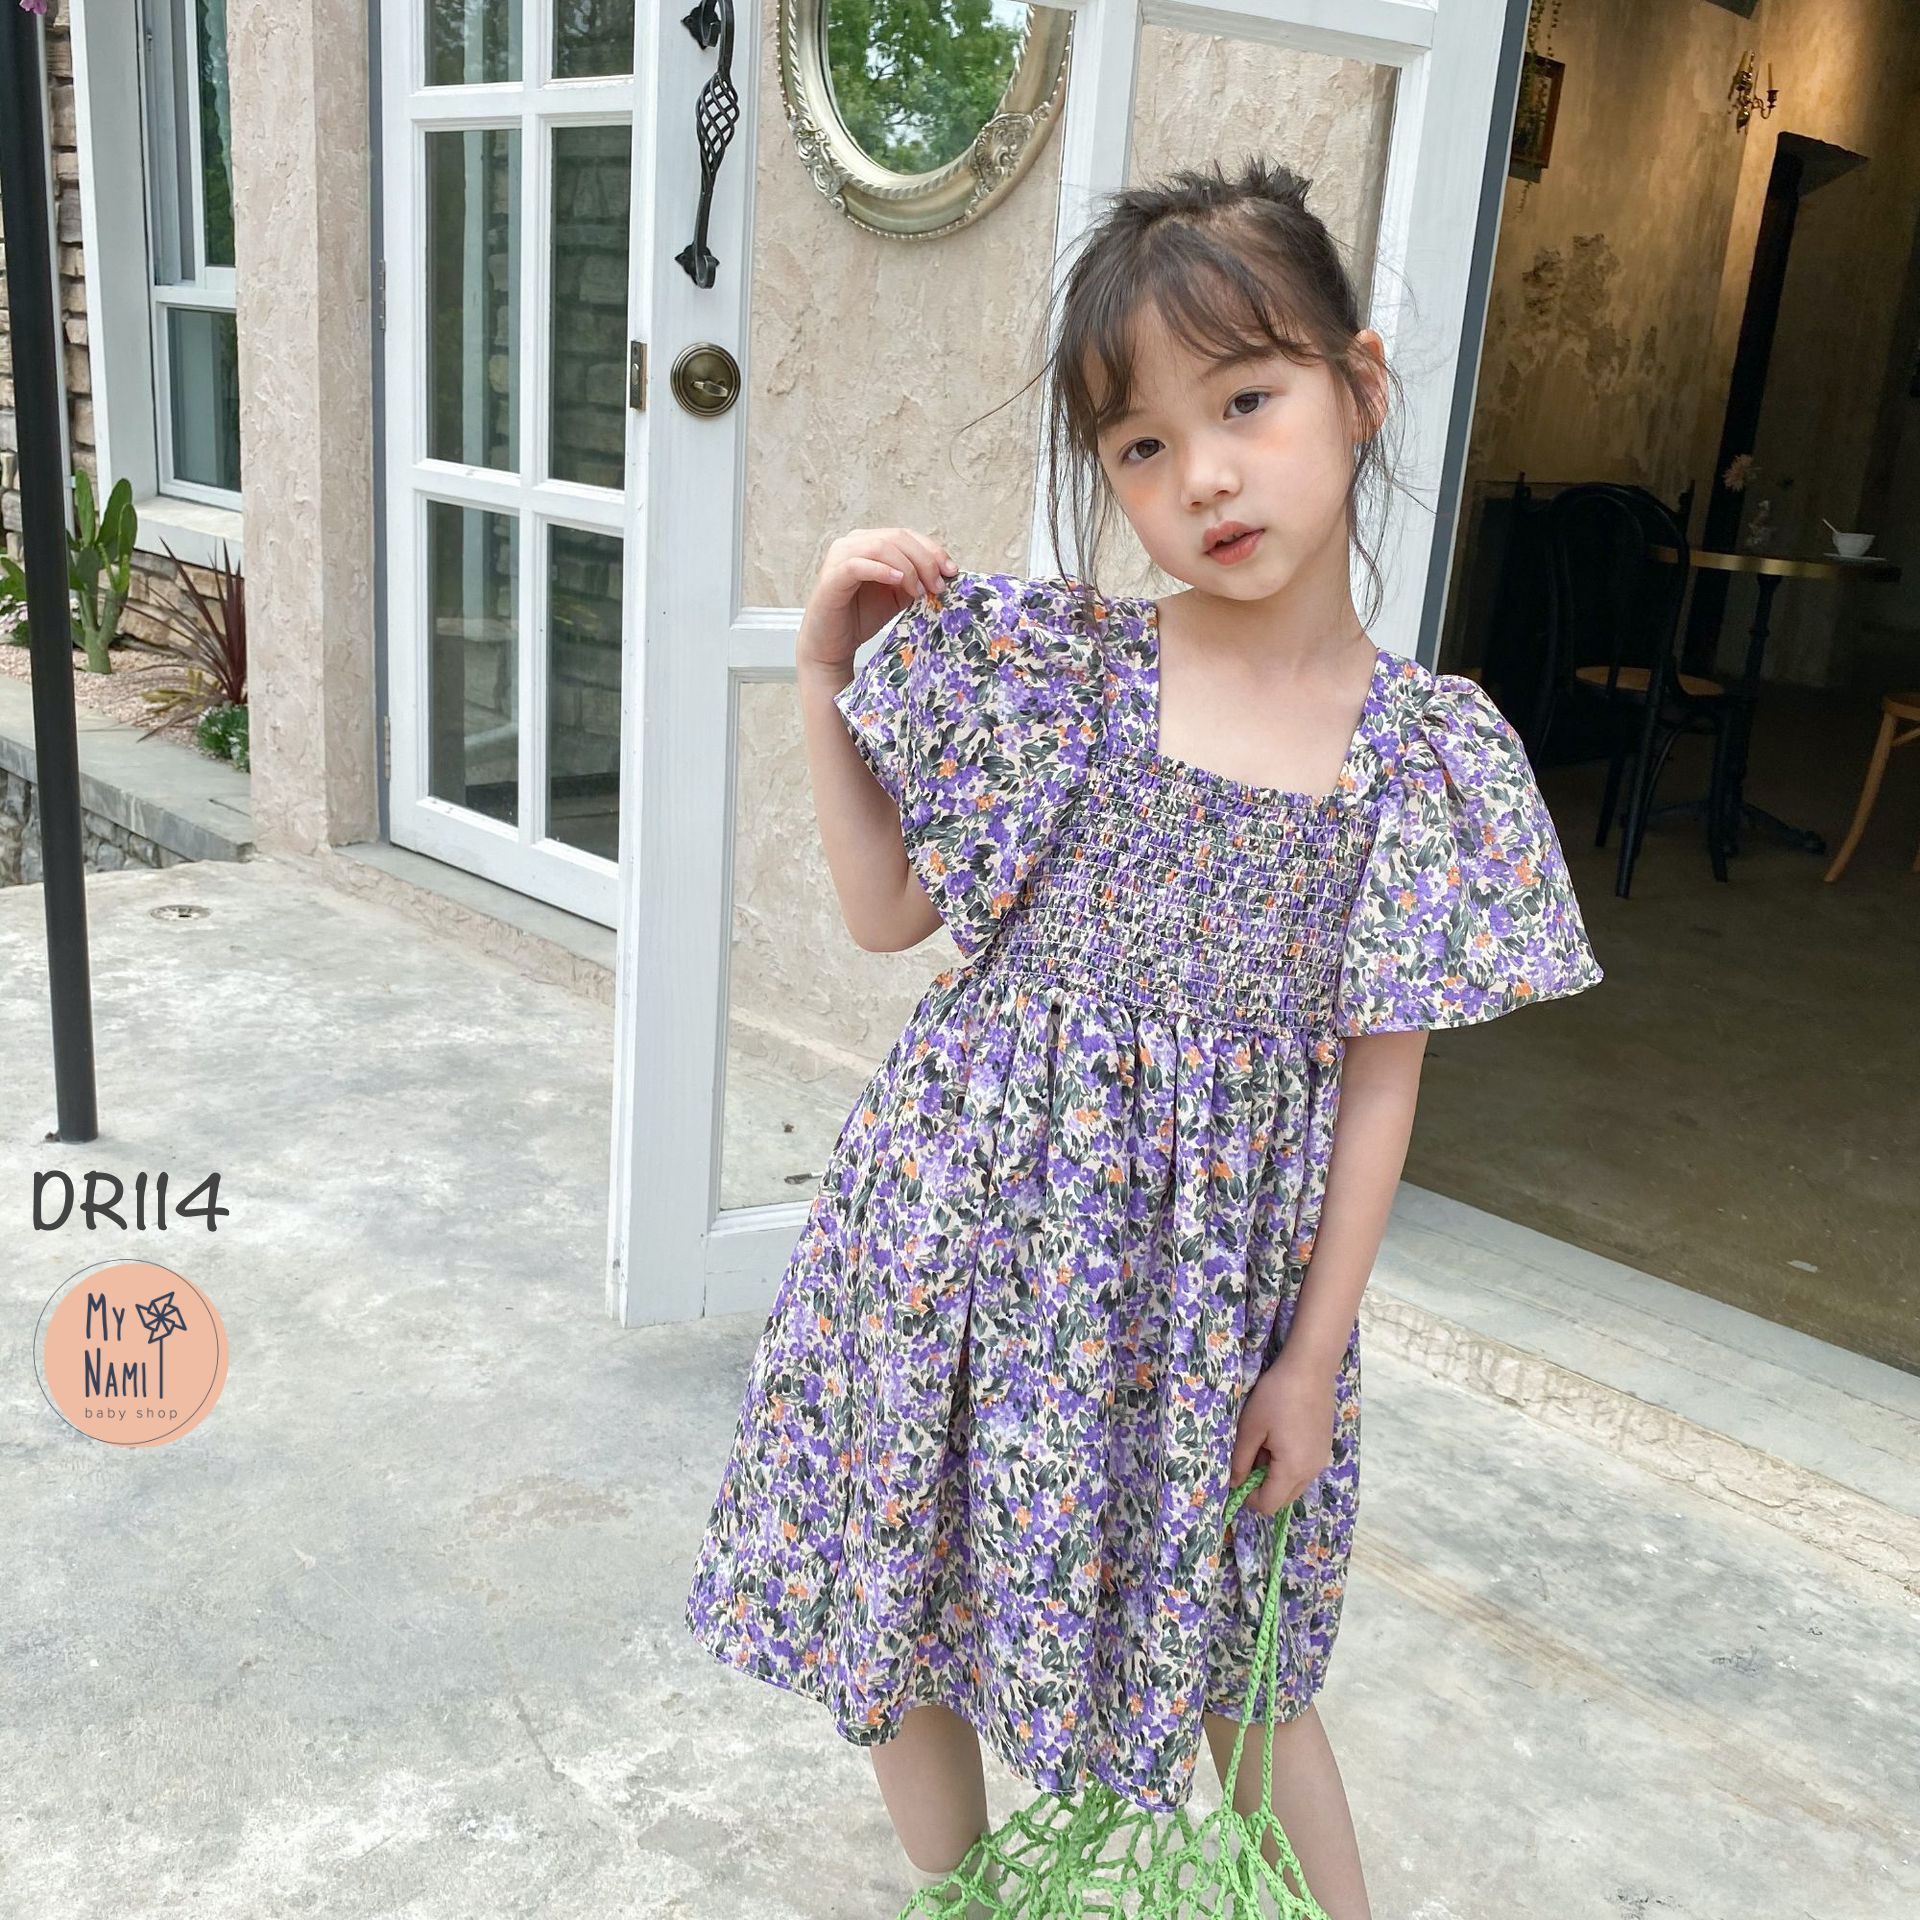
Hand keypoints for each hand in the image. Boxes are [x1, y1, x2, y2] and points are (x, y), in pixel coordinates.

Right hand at [797, 528, 959, 673]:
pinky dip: (881, 570)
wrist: (832, 645)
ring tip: (918, 590)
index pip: (907, 536)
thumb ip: (916, 579)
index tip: (952, 572)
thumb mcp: (898, 595)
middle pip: (898, 537)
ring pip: (881, 546)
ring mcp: (840, 557)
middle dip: (925, 561)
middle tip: (938, 586)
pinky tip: (897, 582)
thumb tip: (945, 574)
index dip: (933, 550)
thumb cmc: (861, 617)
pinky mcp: (831, 576)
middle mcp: (854, 543)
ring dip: (907, 567)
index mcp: (870, 543)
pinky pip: (858, 564)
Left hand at [1229, 1346, 1336, 1517]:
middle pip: (1283, 1498)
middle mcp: (1312, 1471)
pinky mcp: (1324, 1447)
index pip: (1268, 1504)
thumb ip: (1240, 1460)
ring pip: (1293, 1484)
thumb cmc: (1276, 1396)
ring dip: (1274, 1474)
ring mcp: (1321, 1459)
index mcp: (1293, 1469)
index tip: (1235, 1476)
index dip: (1247, 1497)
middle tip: (1248, 1457)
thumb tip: (1233, 1484)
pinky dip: (1287, 1463)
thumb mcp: (1250, 1428)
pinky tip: (1279, 1435)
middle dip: (1261, 1487)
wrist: (1310, 1368)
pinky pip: (1302, 1468)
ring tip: (1263, 1443)